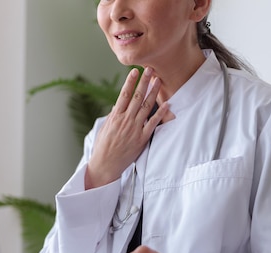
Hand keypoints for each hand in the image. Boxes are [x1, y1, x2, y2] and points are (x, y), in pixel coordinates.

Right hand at [85, 67, 169, 188]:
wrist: (106, 165)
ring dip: (153, 92)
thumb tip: (116, 106)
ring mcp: (135, 129)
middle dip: (144, 82)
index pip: (124, 94)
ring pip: (146, 107)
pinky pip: (153, 123)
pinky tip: (167, 104)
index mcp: (115, 116)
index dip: (130, 82)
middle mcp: (126, 120)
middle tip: (150, 69)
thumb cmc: (103, 147)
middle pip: (137, 97)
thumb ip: (112, 116)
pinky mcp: (142, 138)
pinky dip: (161, 113)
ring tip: (158, 81)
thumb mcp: (105, 128)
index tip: (135, 71)